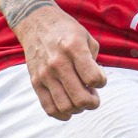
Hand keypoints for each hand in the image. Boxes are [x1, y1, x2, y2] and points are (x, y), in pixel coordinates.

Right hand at [12, 5, 107, 119]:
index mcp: (74, 48)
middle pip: (80, 98)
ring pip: (65, 107)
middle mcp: (58, 63)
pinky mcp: (35, 82)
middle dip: (93, 102)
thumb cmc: (66, 30)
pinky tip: (70, 108)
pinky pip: (49, 108)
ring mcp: (45, 74)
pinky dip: (62, 114)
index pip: (93, 79)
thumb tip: (95, 85)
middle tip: (93, 95)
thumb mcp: (86, 37)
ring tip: (80, 98)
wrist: (36, 23)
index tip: (98, 76)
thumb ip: (94, 61)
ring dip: (78, 109)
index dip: (101, 82)